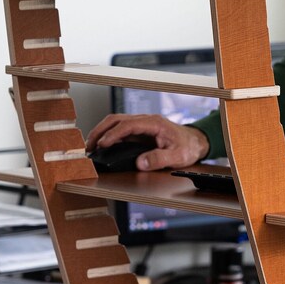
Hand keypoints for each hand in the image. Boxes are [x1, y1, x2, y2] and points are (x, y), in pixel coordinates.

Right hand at [85, 114, 209, 171]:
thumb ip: (159, 159)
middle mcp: (146, 121)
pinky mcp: (140, 131)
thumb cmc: (188, 147)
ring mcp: (142, 125)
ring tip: (91, 146)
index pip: (128, 125)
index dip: (113, 135)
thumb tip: (140, 163)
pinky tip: (102, 145)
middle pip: (117, 120)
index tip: (103, 145)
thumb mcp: (177, 156)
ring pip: (116, 123)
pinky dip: (108, 135)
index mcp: (155, 123)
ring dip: (102, 132)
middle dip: (100, 131)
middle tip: (88, 146)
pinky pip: (120, 130)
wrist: (196, 142)